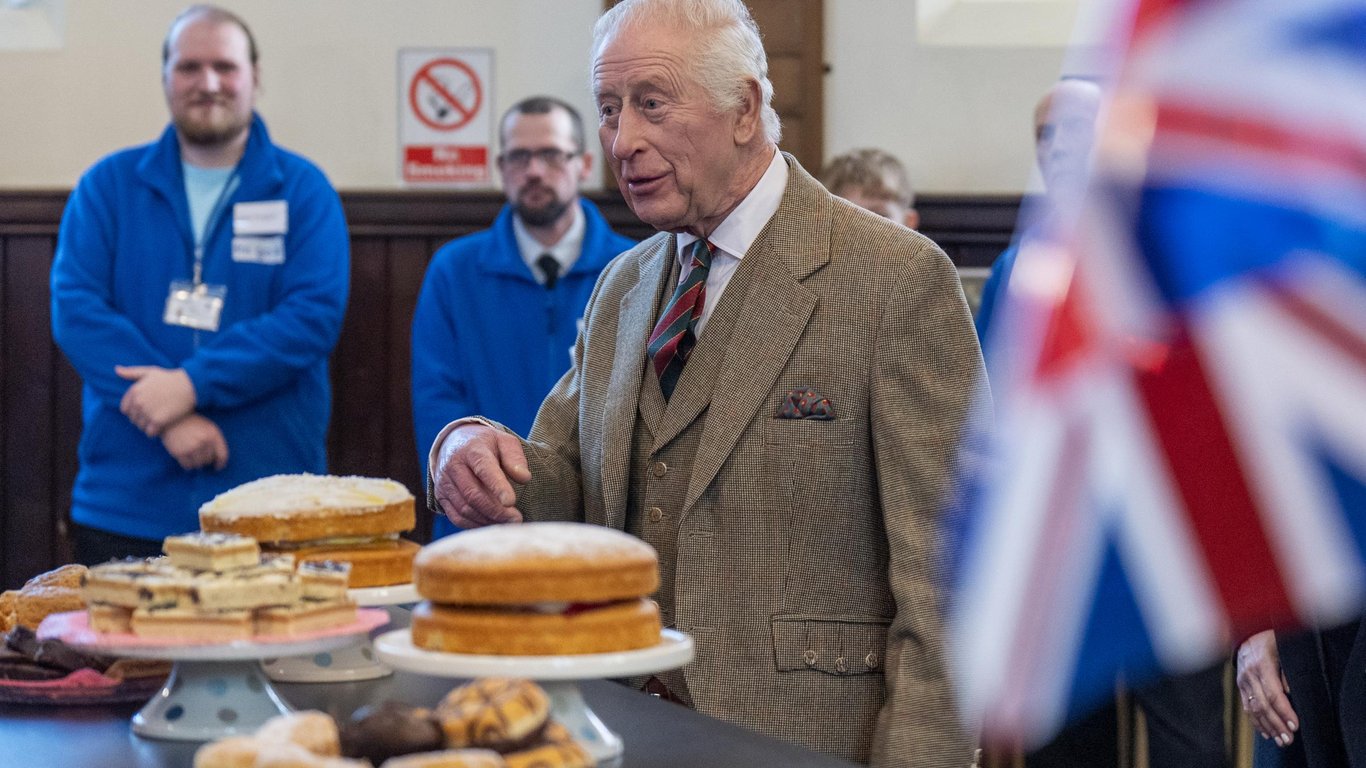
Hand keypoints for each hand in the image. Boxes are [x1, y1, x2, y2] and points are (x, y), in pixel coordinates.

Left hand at [116, 366, 195, 436]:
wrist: (190, 386)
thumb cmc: (170, 378)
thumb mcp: (150, 371)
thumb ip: (132, 372)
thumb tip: (116, 370)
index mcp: (134, 391)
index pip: (125, 410)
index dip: (135, 411)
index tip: (146, 410)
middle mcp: (138, 402)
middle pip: (133, 419)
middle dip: (142, 419)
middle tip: (155, 416)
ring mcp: (148, 412)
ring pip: (141, 427)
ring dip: (149, 426)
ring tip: (159, 421)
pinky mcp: (158, 421)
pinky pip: (150, 432)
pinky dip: (156, 432)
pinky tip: (163, 426)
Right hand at [160, 413, 227, 470]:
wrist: (173, 418)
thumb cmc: (194, 424)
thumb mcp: (209, 427)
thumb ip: (216, 442)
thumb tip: (219, 460)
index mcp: (213, 434)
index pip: (222, 455)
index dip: (221, 463)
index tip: (218, 466)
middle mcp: (204, 441)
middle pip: (209, 460)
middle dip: (205, 459)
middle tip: (199, 454)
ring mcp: (192, 447)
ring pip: (199, 465)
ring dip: (197, 463)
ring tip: (192, 455)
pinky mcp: (180, 452)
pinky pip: (188, 466)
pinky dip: (188, 465)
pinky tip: (186, 457)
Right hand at [432, 424, 530, 527]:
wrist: (454, 443)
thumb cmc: (486, 445)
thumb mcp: (504, 441)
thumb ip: (515, 458)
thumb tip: (524, 478)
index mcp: (472, 449)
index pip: (483, 468)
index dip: (497, 486)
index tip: (511, 501)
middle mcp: (454, 465)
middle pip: (473, 494)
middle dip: (496, 510)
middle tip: (517, 519)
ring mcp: (444, 482)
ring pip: (464, 508)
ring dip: (488, 519)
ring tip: (508, 523)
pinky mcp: (441, 496)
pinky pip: (457, 517)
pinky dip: (475, 525)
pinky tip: (492, 524)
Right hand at [1237, 629, 1298, 746]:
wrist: (1247, 630)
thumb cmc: (1270, 638)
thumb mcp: (1283, 648)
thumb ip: (1286, 670)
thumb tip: (1289, 692)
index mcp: (1260, 664)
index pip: (1273, 694)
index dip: (1284, 712)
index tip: (1294, 725)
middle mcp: (1248, 674)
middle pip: (1262, 705)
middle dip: (1276, 725)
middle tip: (1288, 739)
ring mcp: (1242, 680)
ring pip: (1253, 709)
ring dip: (1267, 727)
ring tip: (1279, 740)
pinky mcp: (1239, 685)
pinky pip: (1247, 706)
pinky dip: (1255, 721)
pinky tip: (1265, 732)